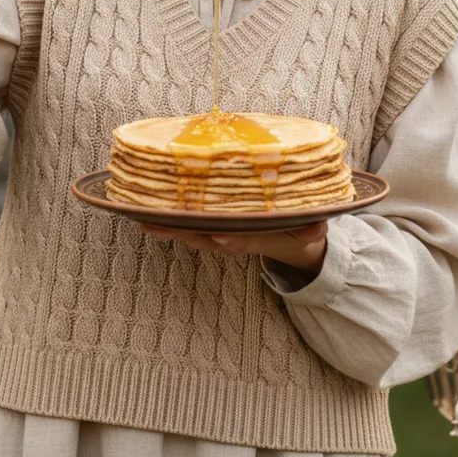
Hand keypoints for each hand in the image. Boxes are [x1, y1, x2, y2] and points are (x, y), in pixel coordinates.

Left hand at [139, 220, 328, 275]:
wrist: (291, 244)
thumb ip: (311, 229)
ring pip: (188, 231)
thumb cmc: (298, 231)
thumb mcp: (309, 232)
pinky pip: (186, 224)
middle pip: (201, 235)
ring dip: (165, 225)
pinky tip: (144, 212)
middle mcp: (230, 239)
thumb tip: (318, 227)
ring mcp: (217, 235)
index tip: (216, 234)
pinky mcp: (210, 228)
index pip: (236, 239)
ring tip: (140, 217)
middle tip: (153, 221)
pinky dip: (166, 219)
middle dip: (179, 229)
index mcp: (252, 239)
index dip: (224, 236)